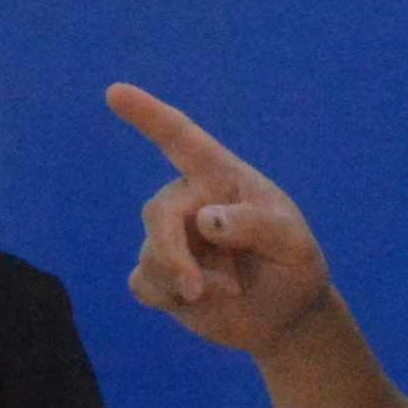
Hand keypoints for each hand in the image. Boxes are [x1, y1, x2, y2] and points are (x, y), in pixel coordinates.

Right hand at [107, 86, 337, 358]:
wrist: (285, 315)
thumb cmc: (293, 266)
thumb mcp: (293, 244)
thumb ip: (256, 226)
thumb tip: (205, 219)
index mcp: (222, 177)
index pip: (181, 139)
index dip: (148, 115)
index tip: (115, 92)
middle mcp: (190, 200)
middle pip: (160, 214)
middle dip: (173, 254)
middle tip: (197, 289)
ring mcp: (172, 238)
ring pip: (151, 255)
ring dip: (186, 282)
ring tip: (230, 290)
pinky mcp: (159, 275)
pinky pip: (142, 283)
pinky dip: (169, 298)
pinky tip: (198, 301)